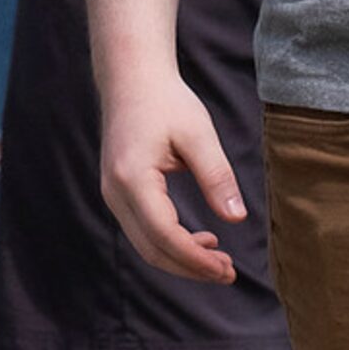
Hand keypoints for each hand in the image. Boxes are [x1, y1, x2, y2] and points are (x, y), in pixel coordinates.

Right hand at [98, 71, 245, 283]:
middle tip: (229, 272)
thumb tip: (237, 218)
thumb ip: (217, 176)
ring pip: (145, 245)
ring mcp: (112, 192)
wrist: (131, 77)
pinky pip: (142, 231)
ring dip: (181, 260)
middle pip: (152, 249)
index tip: (228, 269)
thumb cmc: (165, 100)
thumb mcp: (198, 134)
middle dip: (191, 268)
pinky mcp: (118, 191)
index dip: (197, 260)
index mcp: (132, 177)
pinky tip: (199, 240)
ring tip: (219, 259)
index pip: (165, 235)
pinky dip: (170, 244)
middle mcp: (114, 190)